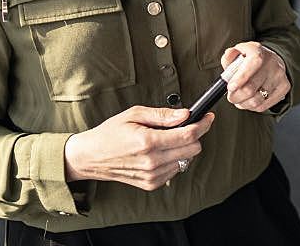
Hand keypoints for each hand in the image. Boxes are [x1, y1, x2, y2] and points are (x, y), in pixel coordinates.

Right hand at [63, 105, 212, 190]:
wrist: (91, 157)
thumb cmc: (110, 133)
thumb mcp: (134, 114)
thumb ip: (162, 115)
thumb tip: (185, 114)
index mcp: (148, 142)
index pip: (188, 135)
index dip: (203, 124)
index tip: (208, 117)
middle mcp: (152, 162)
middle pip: (193, 149)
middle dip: (194, 135)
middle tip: (185, 126)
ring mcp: (152, 175)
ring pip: (186, 160)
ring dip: (183, 148)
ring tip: (167, 139)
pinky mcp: (151, 184)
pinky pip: (175, 170)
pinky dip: (173, 159)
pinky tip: (160, 151)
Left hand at [222, 42, 289, 111]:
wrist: (271, 61)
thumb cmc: (250, 59)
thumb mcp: (237, 53)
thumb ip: (230, 55)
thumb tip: (228, 55)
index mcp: (259, 51)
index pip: (253, 63)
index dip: (241, 77)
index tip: (230, 87)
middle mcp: (272, 63)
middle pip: (251, 88)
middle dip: (235, 96)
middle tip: (231, 96)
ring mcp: (279, 76)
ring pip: (256, 100)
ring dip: (242, 103)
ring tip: (239, 99)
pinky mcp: (284, 87)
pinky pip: (263, 106)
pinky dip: (251, 107)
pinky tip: (249, 100)